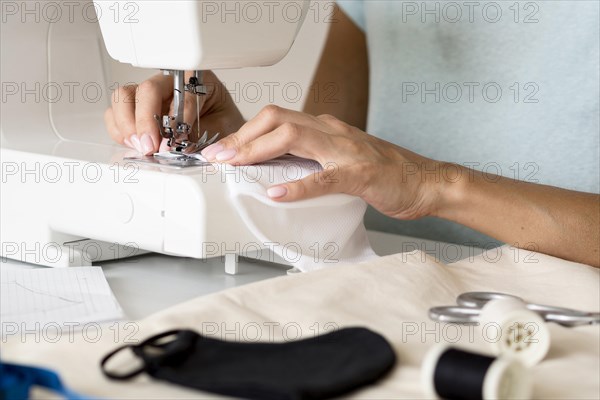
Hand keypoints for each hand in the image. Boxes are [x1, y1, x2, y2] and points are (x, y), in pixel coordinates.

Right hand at [104, 71, 244, 154]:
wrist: (221, 128)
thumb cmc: (221, 122)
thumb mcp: (221, 127)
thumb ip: (201, 135)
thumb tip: (177, 145)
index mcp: (195, 80)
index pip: (180, 94)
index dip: (175, 119)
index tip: (174, 140)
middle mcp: (168, 83)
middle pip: (145, 90)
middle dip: (145, 121)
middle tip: (151, 146)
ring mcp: (149, 95)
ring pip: (123, 98)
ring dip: (128, 125)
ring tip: (141, 146)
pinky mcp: (135, 110)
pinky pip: (114, 114)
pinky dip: (119, 130)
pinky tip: (134, 143)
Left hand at [200, 105, 446, 219]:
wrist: (426, 181)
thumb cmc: (385, 173)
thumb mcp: (340, 159)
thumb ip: (312, 158)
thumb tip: (277, 169)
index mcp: (326, 129)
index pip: (276, 119)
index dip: (244, 132)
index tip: (221, 150)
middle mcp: (332, 132)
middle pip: (277, 119)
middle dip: (241, 137)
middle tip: (216, 157)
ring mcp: (345, 151)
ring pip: (294, 137)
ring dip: (257, 150)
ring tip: (233, 165)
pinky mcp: (359, 175)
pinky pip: (323, 177)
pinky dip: (296, 185)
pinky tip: (276, 192)